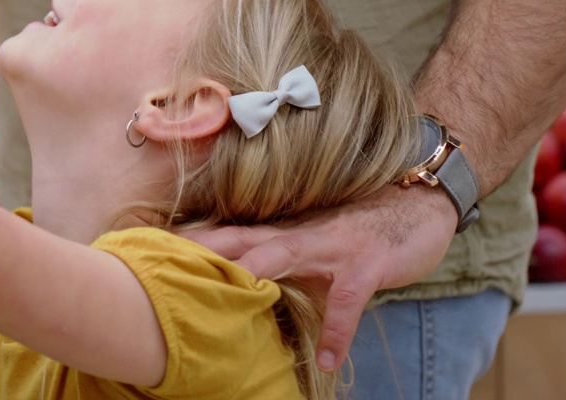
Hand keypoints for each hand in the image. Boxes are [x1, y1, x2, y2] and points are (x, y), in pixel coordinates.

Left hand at [180, 184, 457, 372]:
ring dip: (256, 274)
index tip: (147, 248)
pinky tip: (327, 360)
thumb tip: (239, 294)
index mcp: (280, 232)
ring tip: (230, 297)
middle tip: (167, 265)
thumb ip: (277, 267)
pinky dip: (337, 332)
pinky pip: (346, 301)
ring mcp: (330, 246)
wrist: (418, 204)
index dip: (189, 240)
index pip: (226, 233)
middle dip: (205, 250)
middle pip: (241, 238)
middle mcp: (297, 234)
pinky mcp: (364, 265)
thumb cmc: (357, 232)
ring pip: (284, 255)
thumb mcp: (312, 249)